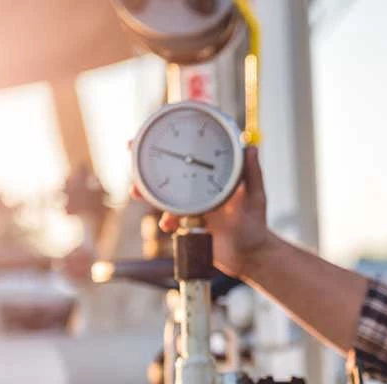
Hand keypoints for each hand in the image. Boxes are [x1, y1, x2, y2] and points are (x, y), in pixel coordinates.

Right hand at [130, 146, 270, 277]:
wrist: (248, 257)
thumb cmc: (255, 226)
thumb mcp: (255, 199)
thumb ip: (253, 175)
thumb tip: (251, 148)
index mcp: (217, 174)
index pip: (196, 148)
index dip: (178, 134)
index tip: (163, 123)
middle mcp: (200, 185)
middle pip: (171, 166)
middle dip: (148, 159)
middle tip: (131, 150)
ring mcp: (192, 203)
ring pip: (164, 192)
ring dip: (147, 190)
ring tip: (136, 190)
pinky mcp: (186, 222)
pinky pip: (169, 217)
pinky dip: (165, 219)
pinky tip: (167, 224)